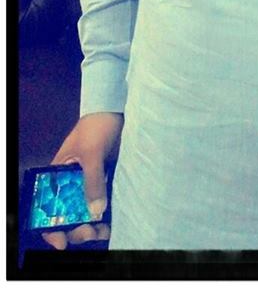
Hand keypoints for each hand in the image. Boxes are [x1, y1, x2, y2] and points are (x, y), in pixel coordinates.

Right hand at [42, 112, 122, 249]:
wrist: (118, 109)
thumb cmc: (97, 126)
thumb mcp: (91, 152)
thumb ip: (92, 180)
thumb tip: (96, 211)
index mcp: (58, 174)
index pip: (47, 206)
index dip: (50, 227)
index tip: (61, 240)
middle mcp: (72, 182)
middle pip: (67, 215)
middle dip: (75, 229)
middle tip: (89, 232)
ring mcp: (90, 182)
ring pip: (86, 213)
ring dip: (91, 227)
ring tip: (102, 232)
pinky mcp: (107, 180)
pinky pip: (103, 203)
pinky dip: (105, 216)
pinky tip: (110, 224)